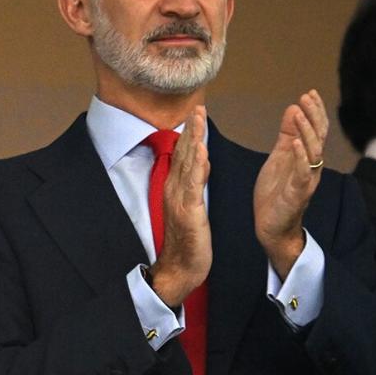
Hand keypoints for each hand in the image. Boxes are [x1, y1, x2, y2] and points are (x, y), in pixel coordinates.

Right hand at [149, 106, 211, 307]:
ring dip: (193, 139)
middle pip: (183, 153)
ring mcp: (179, 199)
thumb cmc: (187, 242)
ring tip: (199, 118)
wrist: (179, 268)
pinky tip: (200, 149)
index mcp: (176, 188)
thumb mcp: (192, 207)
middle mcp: (174, 190)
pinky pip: (192, 184)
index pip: (183, 155)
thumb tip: (201, 161)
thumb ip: (195, 182)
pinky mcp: (188, 211)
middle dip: (191, 129)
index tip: (197, 113)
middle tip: (198, 106)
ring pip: (186, 163)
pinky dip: (196, 165)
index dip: (190, 133)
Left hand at [253, 89, 326, 277]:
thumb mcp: (279, 157)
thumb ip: (286, 135)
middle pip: (318, 137)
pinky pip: (302, 173)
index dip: (314, 111)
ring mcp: (306, 180)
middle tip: (307, 97)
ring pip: (313, 152)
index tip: (309, 93)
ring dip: (307, 131)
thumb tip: (293, 108)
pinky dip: (300, 157)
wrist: (272, 227)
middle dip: (313, 116)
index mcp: (307, 158)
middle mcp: (311, 167)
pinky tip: (296, 143)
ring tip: (300, 113)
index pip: (315, 130)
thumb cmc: (276, 193)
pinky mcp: (298, 194)